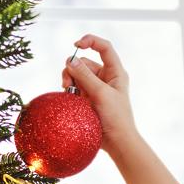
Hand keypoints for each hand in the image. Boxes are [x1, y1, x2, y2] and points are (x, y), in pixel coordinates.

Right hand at [61, 34, 138, 155]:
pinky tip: (68, 97)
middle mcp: (105, 78)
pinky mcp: (87, 98)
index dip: (90, 41)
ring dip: (69, 80)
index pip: (104, 48)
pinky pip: (74, 87)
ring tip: (68, 91)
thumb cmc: (115, 118)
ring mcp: (95, 88)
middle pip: (83, 62)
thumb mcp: (100, 94)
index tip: (76, 45)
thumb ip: (85, 76)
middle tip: (67, 83)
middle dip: (73, 69)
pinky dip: (69, 90)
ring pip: (76, 75)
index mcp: (115, 72)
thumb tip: (70, 60)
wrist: (116, 142)